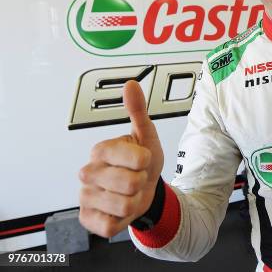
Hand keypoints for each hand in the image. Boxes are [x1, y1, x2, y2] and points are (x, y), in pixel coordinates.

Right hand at [78, 81, 163, 236]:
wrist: (142, 190)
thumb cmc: (142, 162)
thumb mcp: (146, 136)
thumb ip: (138, 110)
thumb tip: (131, 84)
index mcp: (101, 150)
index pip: (137, 160)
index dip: (146, 162)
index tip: (142, 160)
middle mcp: (88, 172)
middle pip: (130, 184)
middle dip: (141, 183)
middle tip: (136, 178)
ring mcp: (85, 196)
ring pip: (124, 206)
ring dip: (134, 202)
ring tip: (129, 194)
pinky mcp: (87, 219)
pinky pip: (111, 225)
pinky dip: (122, 220)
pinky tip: (118, 210)